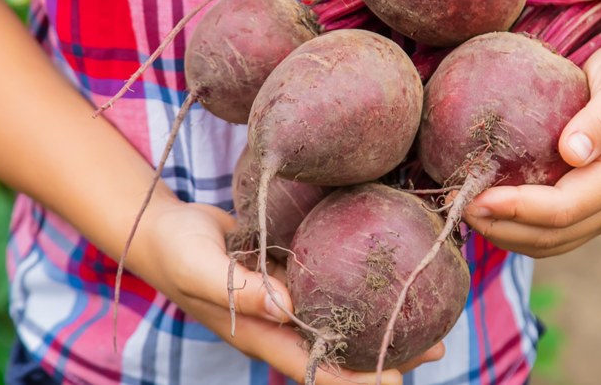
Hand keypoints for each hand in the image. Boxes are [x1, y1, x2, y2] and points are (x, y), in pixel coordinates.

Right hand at [137, 201, 444, 383]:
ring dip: (380, 322)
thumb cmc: (176, 251)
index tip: (397, 379)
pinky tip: (389, 273)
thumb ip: (241, 289)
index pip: (316, 366)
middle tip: (439, 347)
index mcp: (261, 333)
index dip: (356, 378)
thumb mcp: (202, 268)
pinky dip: (359, 285)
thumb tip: (287, 307)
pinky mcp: (289, 272)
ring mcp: (286, 300)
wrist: (161, 230)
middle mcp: (280, 323)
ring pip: (342, 318)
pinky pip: (330, 283)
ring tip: (432, 318)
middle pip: (340, 349)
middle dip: (386, 353)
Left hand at [462, 21, 600, 257]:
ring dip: (505, 236)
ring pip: (551, 244)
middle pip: (554, 236)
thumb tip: (574, 152)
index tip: (476, 198)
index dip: (518, 209)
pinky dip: (517, 230)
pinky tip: (489, 212)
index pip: (565, 208)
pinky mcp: (591, 212)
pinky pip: (552, 236)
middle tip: (458, 208)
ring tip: (466, 212)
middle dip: (502, 228)